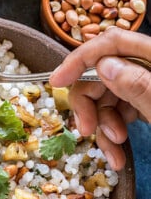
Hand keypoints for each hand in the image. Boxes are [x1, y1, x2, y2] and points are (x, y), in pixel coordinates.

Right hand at [49, 28, 150, 169]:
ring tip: (114, 153)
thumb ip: (138, 84)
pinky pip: (118, 114)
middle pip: (101, 74)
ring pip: (106, 99)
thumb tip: (104, 65)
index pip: (110, 43)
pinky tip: (117, 155)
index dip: (80, 59)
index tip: (56, 81)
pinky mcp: (144, 105)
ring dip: (102, 128)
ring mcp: (144, 87)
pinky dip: (112, 136)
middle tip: (86, 131)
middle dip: (88, 105)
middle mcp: (145, 67)